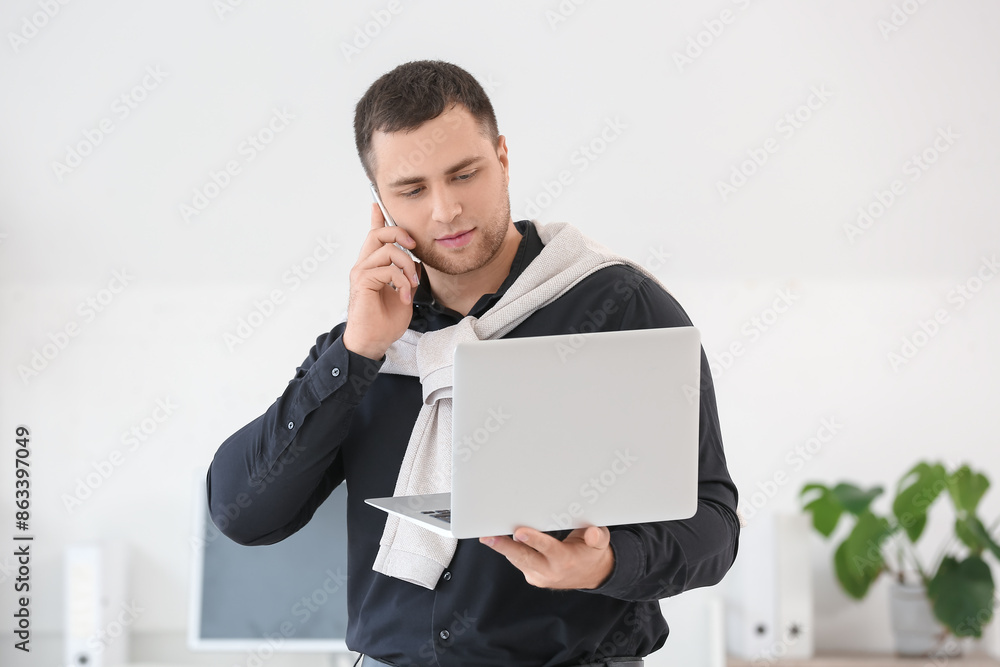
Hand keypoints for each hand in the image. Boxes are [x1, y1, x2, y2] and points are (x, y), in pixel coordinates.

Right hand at [342, 203, 420, 359]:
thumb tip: (417, 263)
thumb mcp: (403, 294)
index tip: (377, 204)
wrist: (372, 342)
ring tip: (412, 284)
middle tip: (414, 246)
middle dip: (400, 233)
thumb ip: (406, 276)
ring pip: (388, 250)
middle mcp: (363, 266)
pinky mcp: (363, 282)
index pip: (373, 236)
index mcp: (372, 267)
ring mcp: (361, 273)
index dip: (376, 218)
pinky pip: (388, 269)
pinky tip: (405, 295)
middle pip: (378, 234)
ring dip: (407, 266)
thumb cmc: (383, 322)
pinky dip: (402, 281)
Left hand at [479, 525, 613, 589]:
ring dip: (501, 548)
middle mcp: (550, 570)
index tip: (519, 532)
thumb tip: (593, 533)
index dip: (533, 540)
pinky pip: (518, 561)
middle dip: (504, 546)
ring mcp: (539, 576)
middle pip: (524, 557)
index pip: (547, 548)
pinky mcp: (532, 576)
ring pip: (517, 560)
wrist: (591, 574)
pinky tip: (497, 540)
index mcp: (566, 560)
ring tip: (487, 536)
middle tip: (489, 537)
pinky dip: (508, 550)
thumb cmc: (592, 552)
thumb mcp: (601, 543)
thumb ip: (597, 537)